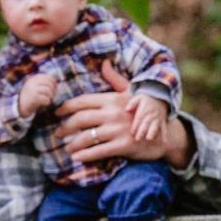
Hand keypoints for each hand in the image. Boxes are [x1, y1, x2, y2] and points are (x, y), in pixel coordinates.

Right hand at [18, 74, 56, 117]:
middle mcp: (32, 83)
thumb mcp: (34, 86)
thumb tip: (56, 82)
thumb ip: (43, 83)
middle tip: (51, 96)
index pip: (49, 78)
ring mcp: (33, 90)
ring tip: (48, 100)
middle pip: (50, 84)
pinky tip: (45, 104)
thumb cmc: (30, 97)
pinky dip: (47, 102)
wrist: (19, 106)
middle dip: (53, 91)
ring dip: (50, 97)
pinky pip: (46, 99)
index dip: (54, 83)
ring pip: (49, 91)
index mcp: (33, 79)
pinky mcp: (34, 98)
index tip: (54, 89)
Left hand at [55, 61, 191, 167]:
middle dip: (65, 127)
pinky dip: (84, 155)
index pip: (83, 101)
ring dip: (73, 144)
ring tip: (67, 148)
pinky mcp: (124, 145)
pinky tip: (76, 158)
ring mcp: (118, 130)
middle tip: (58, 133)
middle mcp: (113, 113)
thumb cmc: (143, 113)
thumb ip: (115, 80)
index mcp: (113, 99)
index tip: (57, 113)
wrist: (163, 135)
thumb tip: (104, 63)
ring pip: (87, 137)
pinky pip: (98, 151)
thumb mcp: (131, 93)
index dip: (66, 107)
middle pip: (80, 119)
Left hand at [127, 93, 167, 141]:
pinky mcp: (162, 121)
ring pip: (155, 126)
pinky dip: (164, 134)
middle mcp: (151, 115)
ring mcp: (158, 118)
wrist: (160, 97)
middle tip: (137, 139)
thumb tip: (127, 109)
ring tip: (149, 138)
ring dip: (152, 132)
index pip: (139, 118)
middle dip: (142, 131)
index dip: (136, 125)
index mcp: (144, 110)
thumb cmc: (145, 99)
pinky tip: (164, 142)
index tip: (132, 133)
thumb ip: (132, 103)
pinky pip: (164, 128)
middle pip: (146, 124)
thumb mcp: (138, 98)